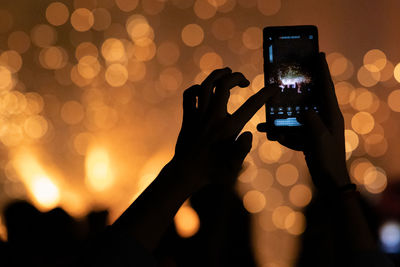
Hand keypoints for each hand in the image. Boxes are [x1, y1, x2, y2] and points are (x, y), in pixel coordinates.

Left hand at [173, 67, 277, 189]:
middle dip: (237, 77)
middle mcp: (213, 118)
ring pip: (206, 85)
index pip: (251, 105)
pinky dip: (196, 88)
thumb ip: (243, 149)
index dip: (265, 93)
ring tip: (227, 72)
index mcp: (228, 128)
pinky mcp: (188, 118)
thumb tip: (250, 134)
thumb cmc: (212, 172)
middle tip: (244, 81)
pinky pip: (189, 95)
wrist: (186, 174)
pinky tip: (204, 89)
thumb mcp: (233, 166)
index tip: (274, 87)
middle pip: (224, 85)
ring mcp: (198, 116)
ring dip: (217, 75)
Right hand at [258, 53, 350, 188]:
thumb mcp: (320, 138)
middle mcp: (323, 118)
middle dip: (298, 88)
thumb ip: (312, 121)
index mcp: (331, 114)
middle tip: (287, 76)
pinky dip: (281, 133)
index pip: (326, 87)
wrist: (329, 180)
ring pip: (296, 115)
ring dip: (282, 116)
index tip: (319, 54)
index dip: (323, 70)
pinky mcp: (307, 138)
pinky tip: (269, 133)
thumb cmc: (328, 159)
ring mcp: (314, 128)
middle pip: (309, 97)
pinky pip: (292, 131)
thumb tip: (303, 110)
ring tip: (267, 115)